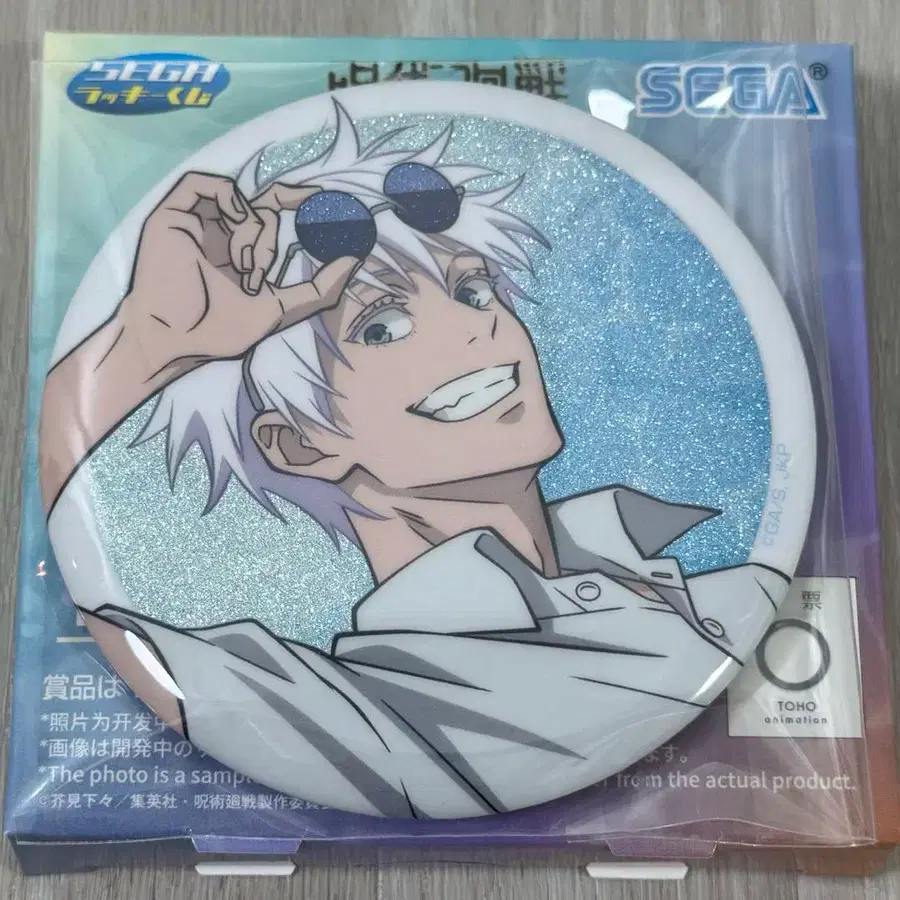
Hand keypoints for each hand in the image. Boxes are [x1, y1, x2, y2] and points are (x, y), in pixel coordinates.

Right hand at [119, 171, 358, 381]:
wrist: (177, 340)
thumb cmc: (221, 331)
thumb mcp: (281, 309)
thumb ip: (318, 289)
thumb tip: (354, 261)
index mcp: (238, 253)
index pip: (272, 215)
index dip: (299, 203)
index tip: (327, 202)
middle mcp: (218, 233)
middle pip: (263, 204)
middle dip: (286, 217)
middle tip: (296, 233)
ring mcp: (195, 222)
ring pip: (243, 202)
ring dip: (256, 236)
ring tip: (245, 274)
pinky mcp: (172, 214)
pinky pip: (206, 184)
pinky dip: (231, 202)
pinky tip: (235, 236)